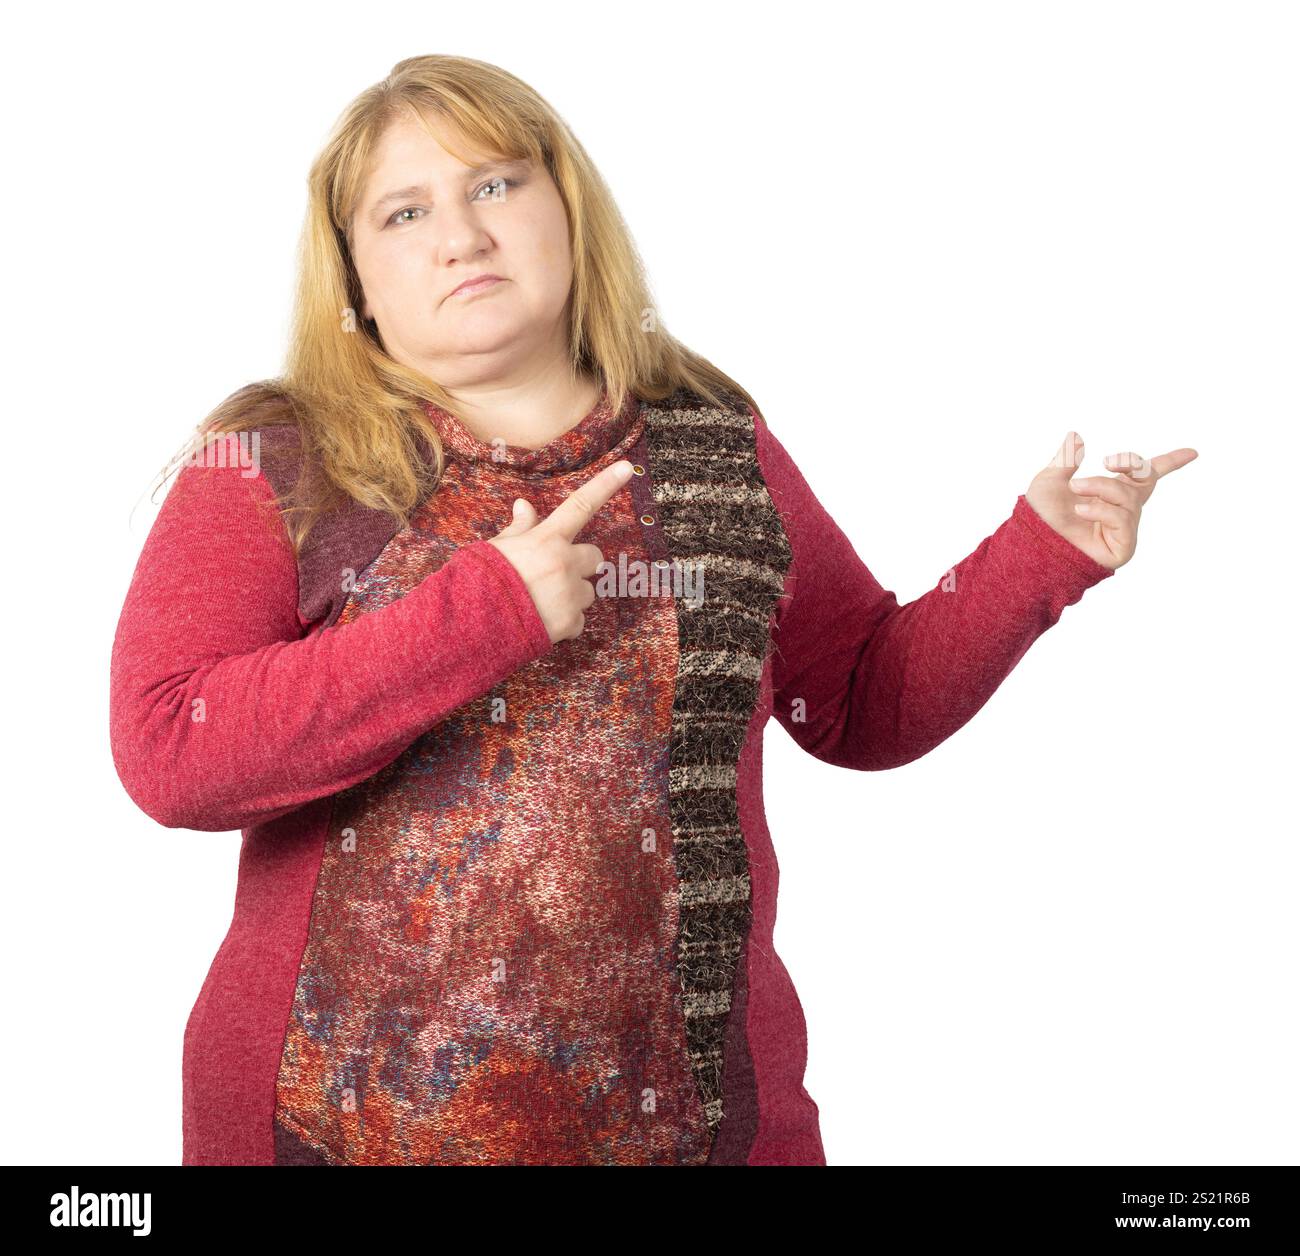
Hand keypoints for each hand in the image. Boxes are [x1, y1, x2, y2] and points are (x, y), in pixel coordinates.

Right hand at [487, 459, 634, 641]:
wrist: (473, 628)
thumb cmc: (479, 583)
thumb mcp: (495, 548)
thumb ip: (519, 529)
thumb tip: (524, 505)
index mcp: (547, 539)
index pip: (581, 505)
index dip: (606, 484)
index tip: (627, 469)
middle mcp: (565, 563)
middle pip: (594, 556)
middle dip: (580, 564)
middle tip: (554, 575)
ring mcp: (571, 594)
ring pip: (588, 591)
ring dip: (573, 595)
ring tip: (541, 603)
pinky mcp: (571, 624)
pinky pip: (579, 620)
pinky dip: (565, 623)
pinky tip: (541, 622)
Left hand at [1025, 432, 1197, 569]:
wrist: (1032, 543)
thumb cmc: (1040, 517)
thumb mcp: (1050, 480)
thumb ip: (1065, 460)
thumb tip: (1076, 437)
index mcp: (1110, 493)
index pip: (1144, 476)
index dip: (1170, 463)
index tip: (1192, 452)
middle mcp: (1122, 510)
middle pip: (1146, 479)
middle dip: (1131, 464)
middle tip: (1108, 462)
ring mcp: (1124, 529)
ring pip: (1128, 496)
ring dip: (1101, 487)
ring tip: (1076, 488)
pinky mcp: (1123, 547)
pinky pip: (1122, 519)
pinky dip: (1102, 509)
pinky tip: (1081, 510)